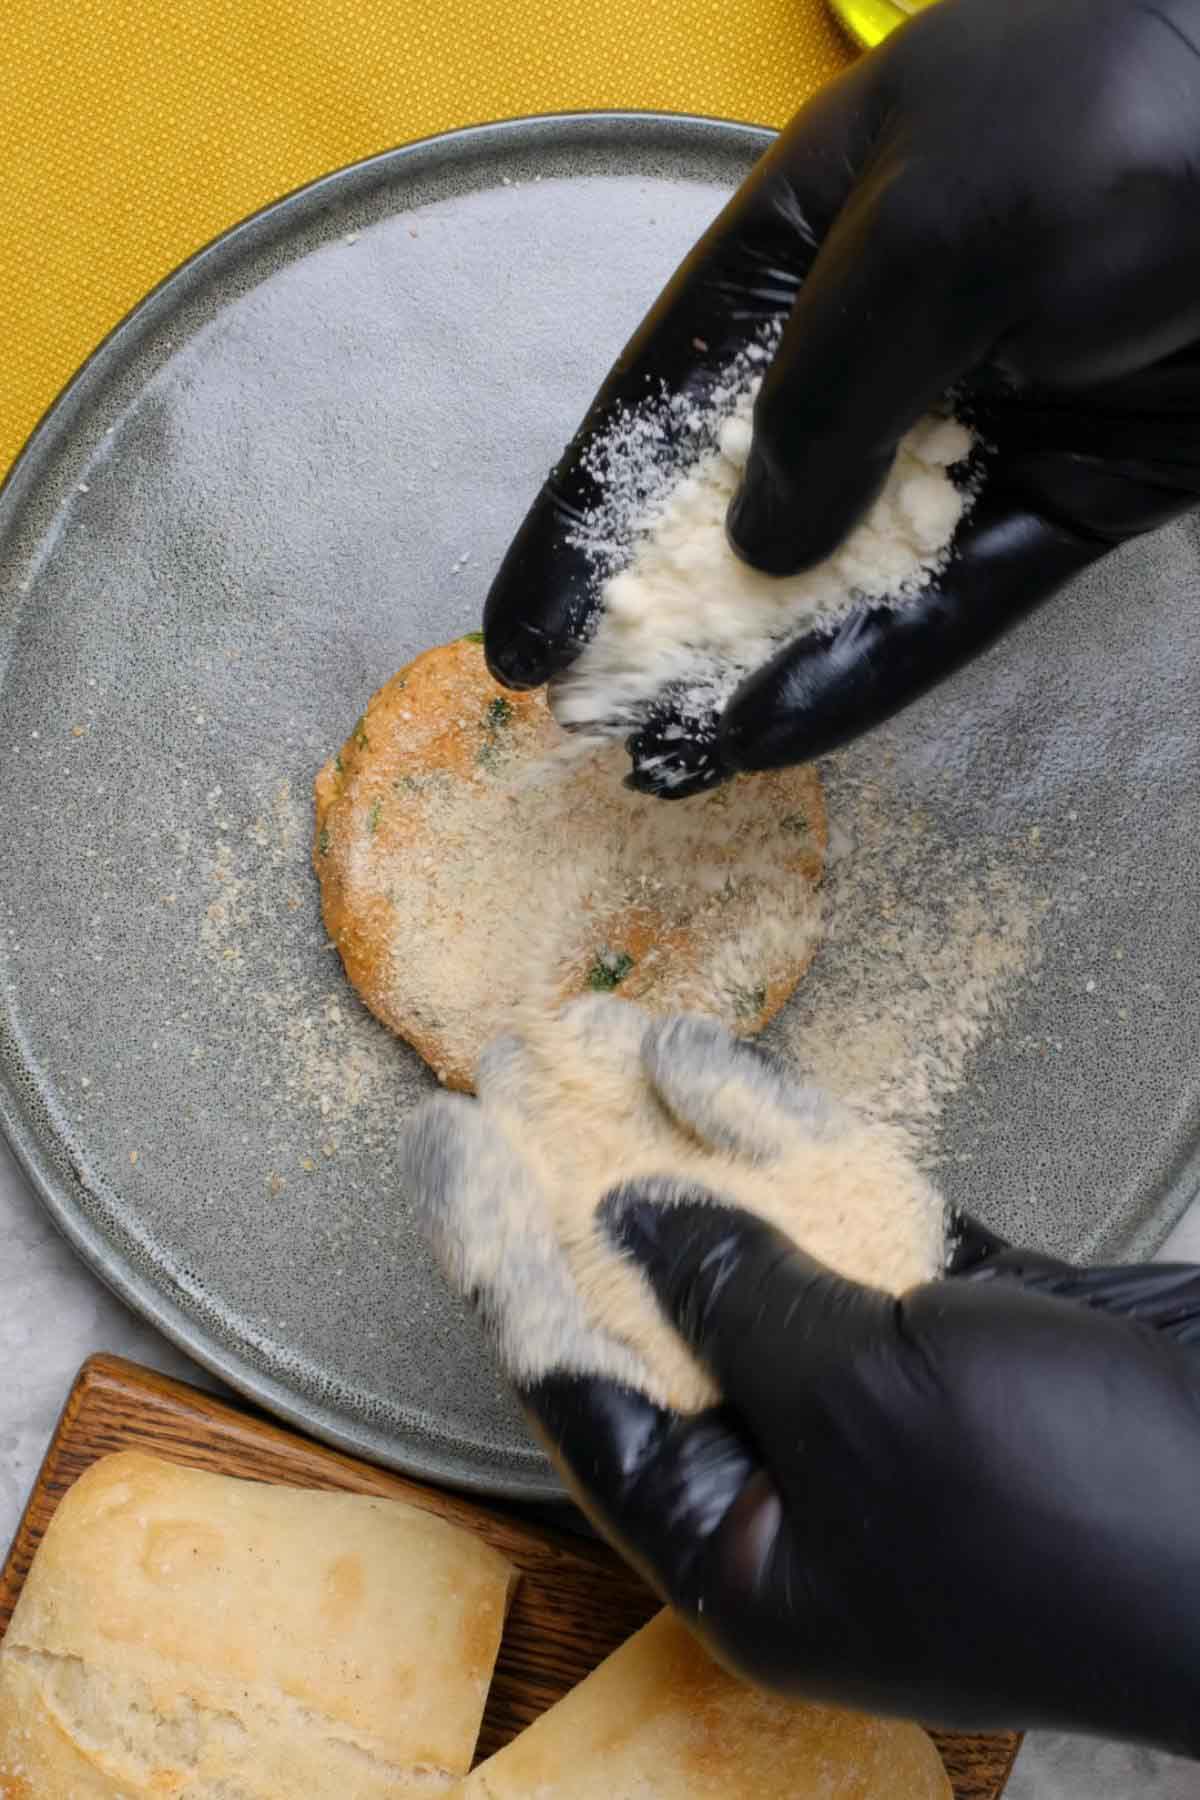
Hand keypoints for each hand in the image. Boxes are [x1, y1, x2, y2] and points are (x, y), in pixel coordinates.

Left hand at [403, 1009, 1199, 1756]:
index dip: (498, 1267)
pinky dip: (780, 1135)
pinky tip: (706, 1061)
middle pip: (650, 1307)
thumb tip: (632, 1220)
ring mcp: (880, 1381)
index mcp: (751, 1555)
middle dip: (573, 1184)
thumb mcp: (869, 1413)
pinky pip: (836, 1209)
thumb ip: (738, 1307)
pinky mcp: (951, 1306)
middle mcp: (801, 1473)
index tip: (442, 1150)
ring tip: (588, 1030)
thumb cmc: (1083, 1518)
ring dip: (670, 1134)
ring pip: (743, 1238)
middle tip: (495, 1075)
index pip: (581, 1395)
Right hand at [485, 0, 1199, 794]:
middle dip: (659, 618)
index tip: (522, 636)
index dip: (581, 524)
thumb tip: (762, 548)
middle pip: (736, 502)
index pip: (660, 398)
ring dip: (754, 669)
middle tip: (592, 725)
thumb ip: (826, 394)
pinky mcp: (1068, 494)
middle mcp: (879, 338)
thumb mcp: (938, 230)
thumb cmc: (1126, 117)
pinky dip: (878, 666)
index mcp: (811, 235)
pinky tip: (791, 732)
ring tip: (673, 764)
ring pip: (840, 572)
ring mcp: (974, 427)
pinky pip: (957, 599)